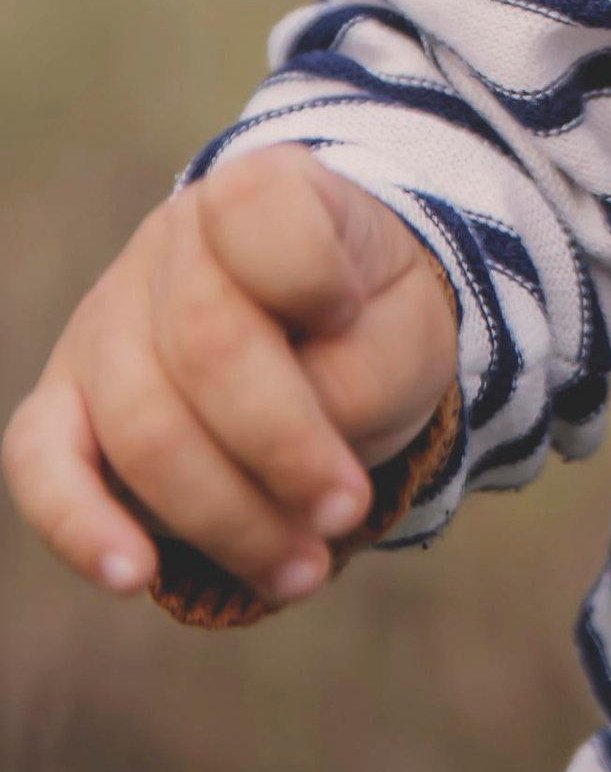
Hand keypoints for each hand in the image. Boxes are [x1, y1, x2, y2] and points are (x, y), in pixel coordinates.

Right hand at [3, 147, 458, 611]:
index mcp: (259, 193)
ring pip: (140, 427)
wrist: (332, 333)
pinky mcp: (62, 404)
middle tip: (346, 511)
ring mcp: (104, 322)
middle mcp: (170, 245)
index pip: (259, 209)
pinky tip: (133, 577)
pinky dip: (82, 527)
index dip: (310, 276)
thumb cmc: (370, 323)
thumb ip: (364, 374)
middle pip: (204, 347)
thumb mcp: (408, 328)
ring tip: (301, 569)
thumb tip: (290, 458)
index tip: (352, 314)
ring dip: (226, 518)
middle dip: (283, 448)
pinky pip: (41, 464)